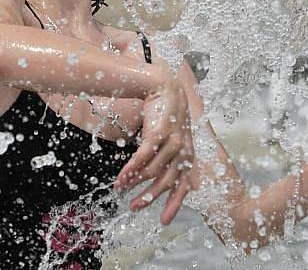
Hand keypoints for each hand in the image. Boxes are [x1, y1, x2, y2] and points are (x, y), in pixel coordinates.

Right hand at [113, 66, 194, 224]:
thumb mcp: (171, 137)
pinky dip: (130, 171)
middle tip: (134, 208)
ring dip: (134, 183)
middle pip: (166, 182)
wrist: (164, 86)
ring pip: (152, 172)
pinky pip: (142, 159)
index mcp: (188, 154)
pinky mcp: (159, 134)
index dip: (174, 204)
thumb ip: (167, 156)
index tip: (163, 221)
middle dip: (148, 197)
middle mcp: (183, 151)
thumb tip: (154, 175)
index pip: (184, 185)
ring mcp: (172, 143)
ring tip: (120, 189)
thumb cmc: (166, 113)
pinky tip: (120, 179)